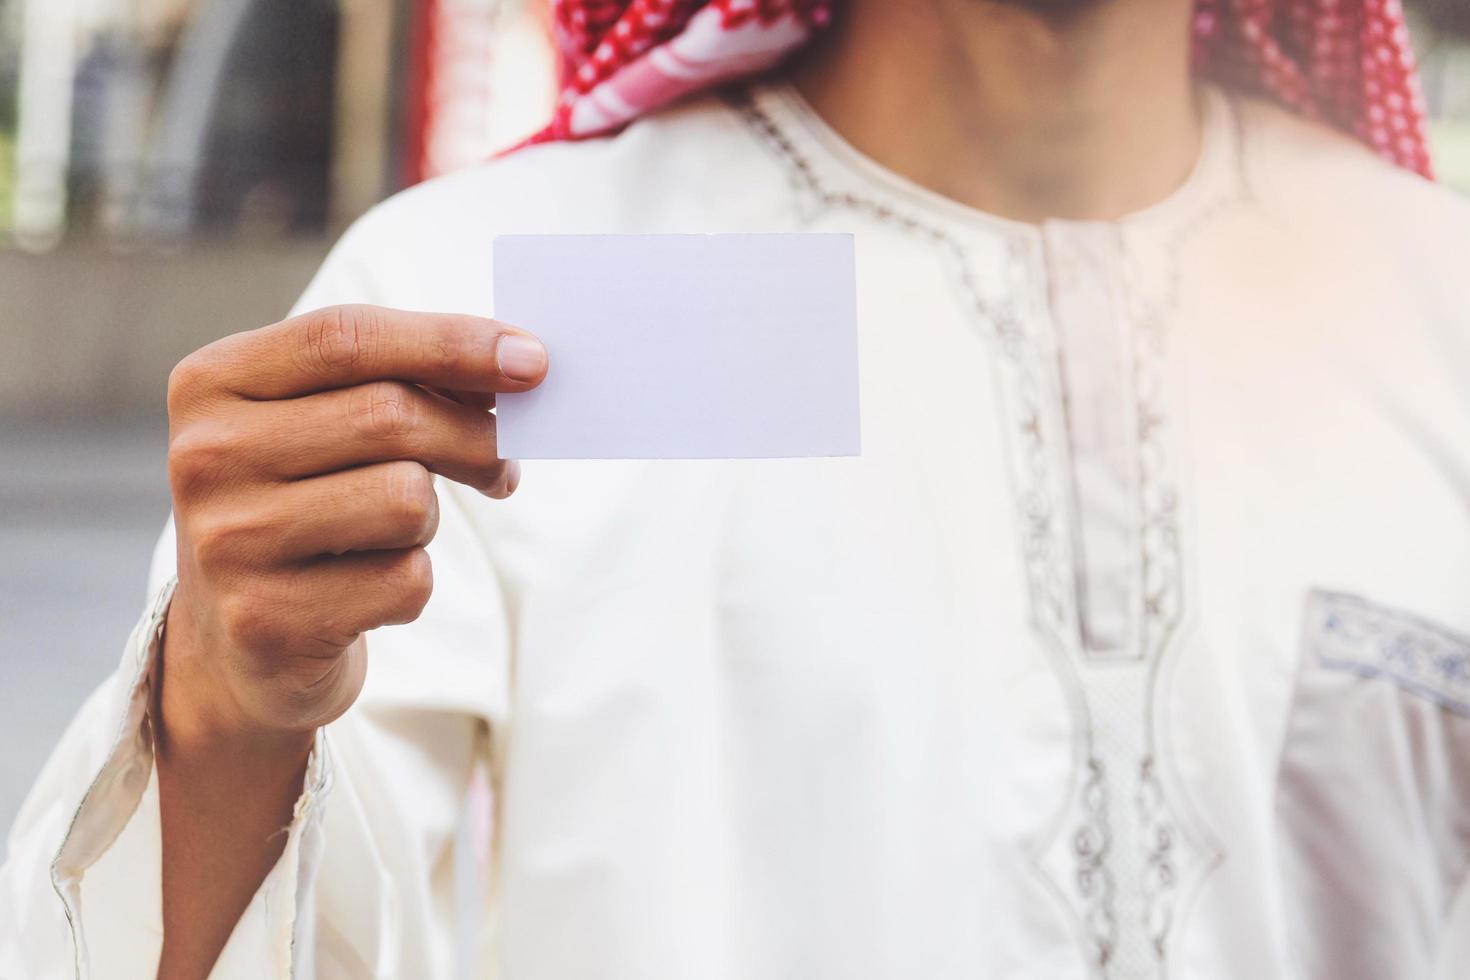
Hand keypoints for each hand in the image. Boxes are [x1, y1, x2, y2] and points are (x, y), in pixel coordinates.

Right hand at [161, 304, 546, 740]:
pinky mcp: (267, 619)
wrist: (238, 643)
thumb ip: (398, 381)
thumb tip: (517, 361)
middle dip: (474, 438)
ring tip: (395, 537)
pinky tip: (368, 593)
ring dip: (430, 521)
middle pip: (390, 416)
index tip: (532, 360)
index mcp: (213, 383)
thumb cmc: (304, 509)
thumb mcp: (323, 427)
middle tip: (502, 465)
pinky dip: (413, 584)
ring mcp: (229, 540)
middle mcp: (205, 456)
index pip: (348, 337)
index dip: (452, 342)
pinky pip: (406, 580)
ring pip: (407, 500)